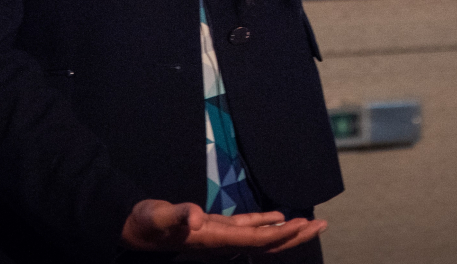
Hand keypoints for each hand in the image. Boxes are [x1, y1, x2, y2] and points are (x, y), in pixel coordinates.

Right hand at [119, 198, 326, 255]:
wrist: (133, 229)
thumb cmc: (146, 223)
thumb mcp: (158, 216)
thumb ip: (177, 215)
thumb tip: (196, 217)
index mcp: (216, 238)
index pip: (257, 239)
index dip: (281, 233)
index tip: (304, 224)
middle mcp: (223, 241)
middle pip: (268, 242)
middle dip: (295, 235)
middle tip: (322, 224)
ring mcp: (221, 236)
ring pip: (261, 236)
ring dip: (286, 230)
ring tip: (309, 222)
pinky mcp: (216, 228)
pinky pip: (247, 227)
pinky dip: (265, 222)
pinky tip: (277, 216)